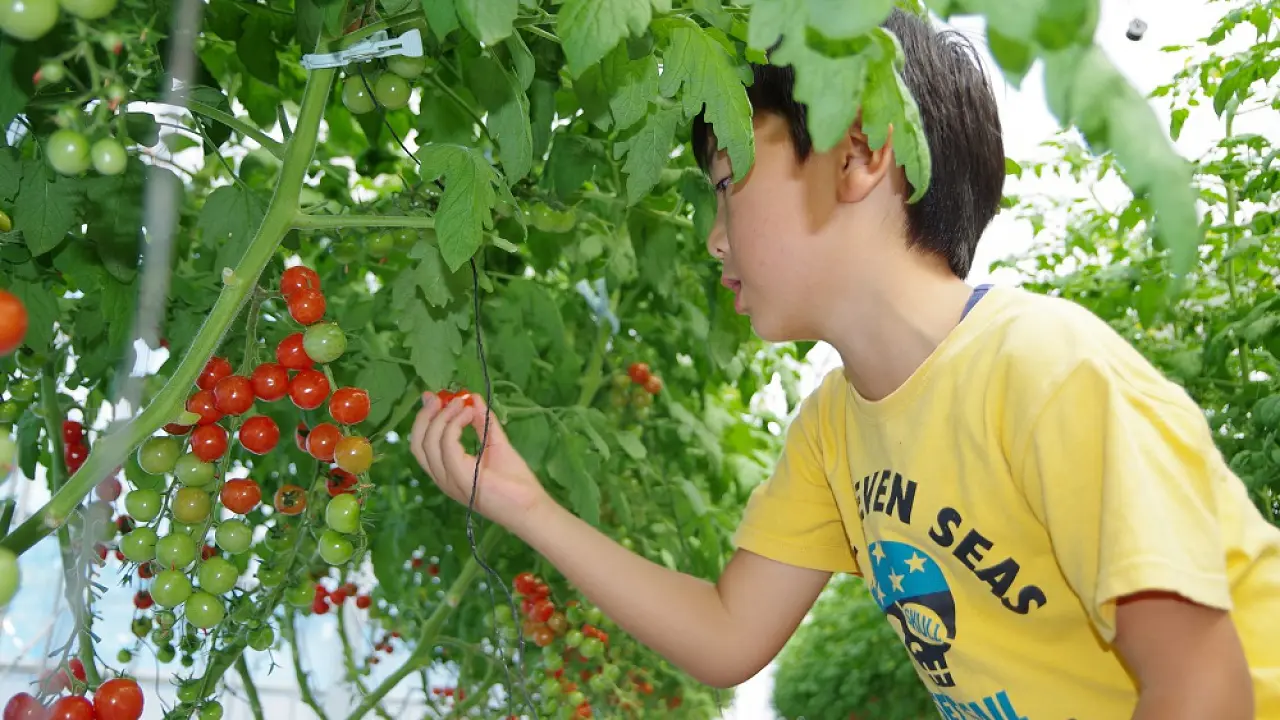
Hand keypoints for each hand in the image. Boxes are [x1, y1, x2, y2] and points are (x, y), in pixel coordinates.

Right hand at [409, 391, 549, 529]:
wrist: (530, 507)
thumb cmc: (514, 482)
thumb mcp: (496, 444)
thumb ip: (483, 423)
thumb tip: (473, 398)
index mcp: (446, 472)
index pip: (421, 444)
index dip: (423, 419)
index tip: (435, 397)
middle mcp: (442, 478)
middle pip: (418, 442)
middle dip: (426, 415)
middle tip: (443, 397)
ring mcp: (450, 480)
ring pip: (429, 441)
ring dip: (444, 416)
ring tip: (462, 405)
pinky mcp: (462, 478)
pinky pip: (447, 445)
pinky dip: (455, 424)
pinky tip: (470, 415)